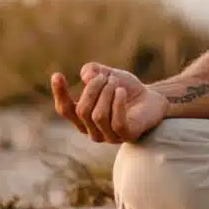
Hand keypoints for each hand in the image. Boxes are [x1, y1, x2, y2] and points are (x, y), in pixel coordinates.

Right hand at [51, 63, 169, 143]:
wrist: (152, 99)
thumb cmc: (125, 89)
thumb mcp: (108, 75)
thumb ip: (94, 72)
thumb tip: (86, 75)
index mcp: (82, 118)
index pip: (65, 110)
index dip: (59, 94)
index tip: (57, 75)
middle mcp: (92, 130)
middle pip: (82, 110)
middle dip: (93, 88)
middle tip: (107, 77)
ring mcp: (108, 136)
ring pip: (98, 116)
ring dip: (107, 94)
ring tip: (117, 85)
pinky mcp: (126, 136)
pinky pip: (117, 123)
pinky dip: (118, 104)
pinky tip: (122, 92)